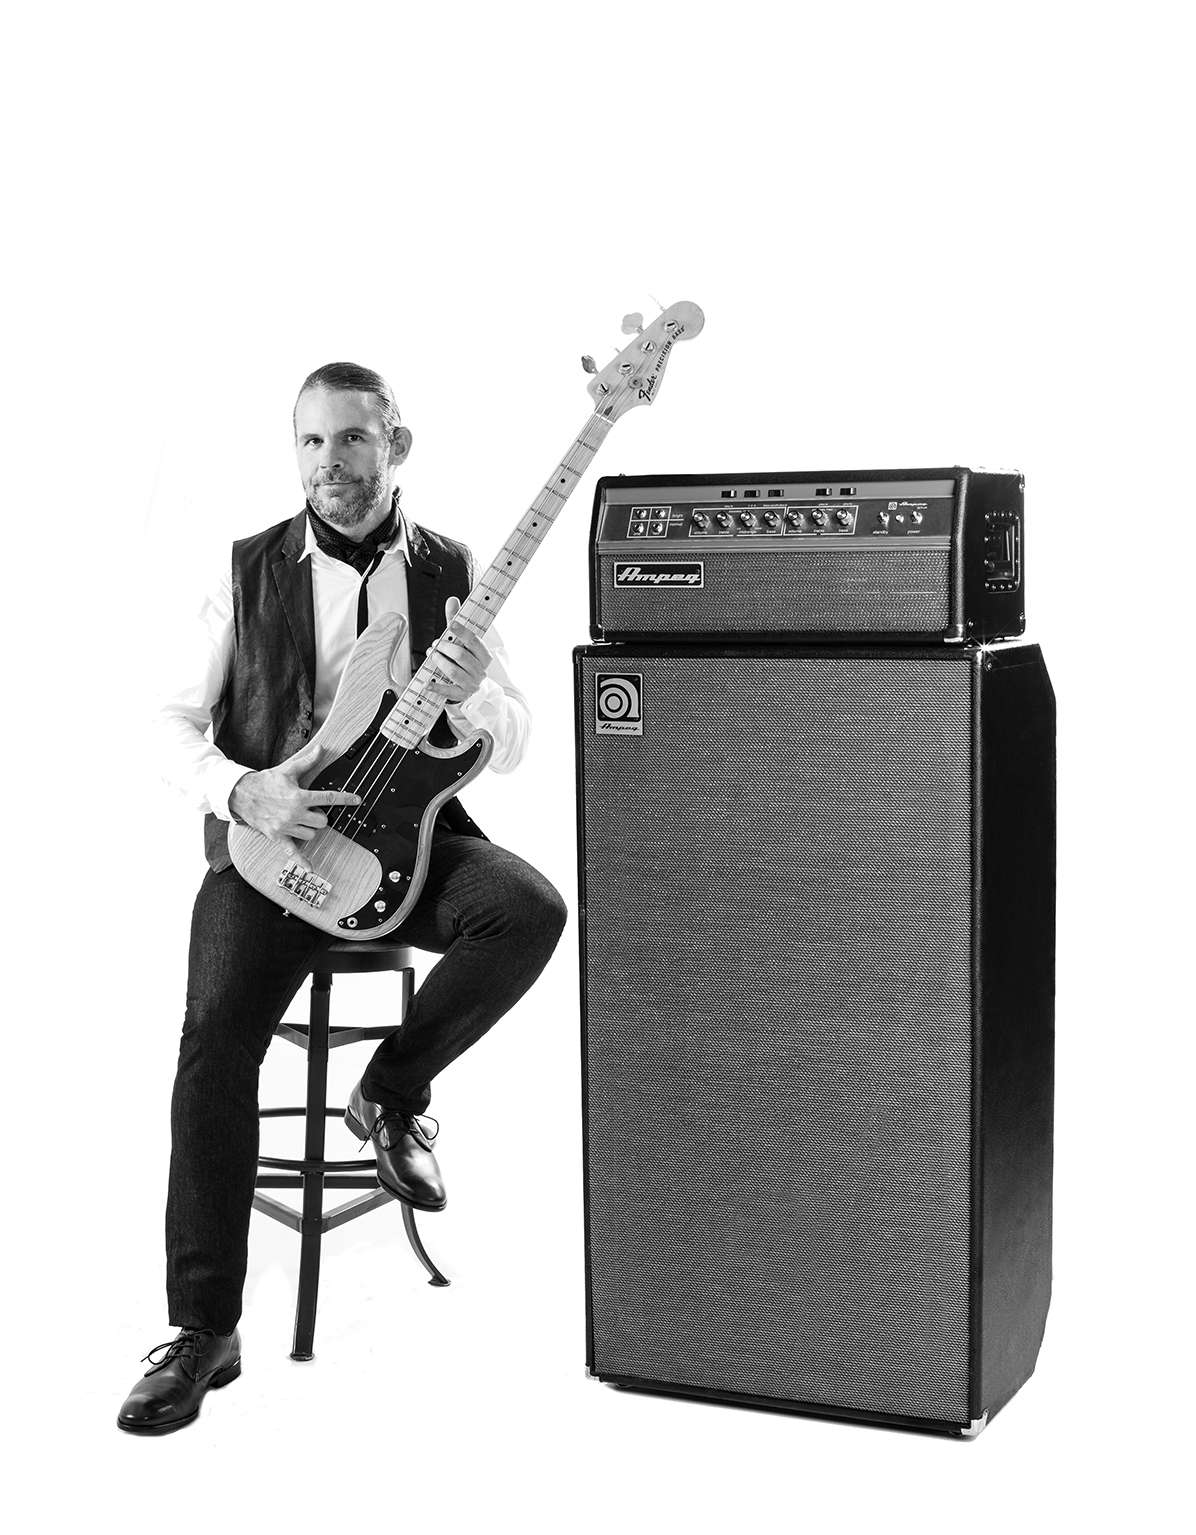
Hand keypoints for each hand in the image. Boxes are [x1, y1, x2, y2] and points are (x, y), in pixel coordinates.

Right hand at [229, 749, 360, 873]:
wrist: (241, 793)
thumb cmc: (265, 782)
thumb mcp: (288, 770)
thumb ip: (307, 761)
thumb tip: (321, 749)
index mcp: (299, 797)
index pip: (328, 798)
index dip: (345, 799)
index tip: (357, 800)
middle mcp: (294, 813)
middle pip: (322, 821)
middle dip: (320, 816)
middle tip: (311, 810)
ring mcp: (286, 827)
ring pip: (312, 835)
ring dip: (311, 829)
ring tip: (301, 820)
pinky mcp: (277, 836)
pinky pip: (292, 852)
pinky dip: (302, 861)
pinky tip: (311, 868)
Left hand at [424, 596, 490, 704]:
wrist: (469, 686)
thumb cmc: (464, 660)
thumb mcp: (461, 641)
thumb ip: (456, 622)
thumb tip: (452, 600)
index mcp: (484, 656)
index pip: (474, 642)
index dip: (462, 632)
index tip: (451, 624)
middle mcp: (480, 671)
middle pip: (461, 656)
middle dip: (445, 648)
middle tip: (435, 644)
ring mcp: (471, 684)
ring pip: (453, 671)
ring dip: (439, 661)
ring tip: (431, 655)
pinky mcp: (461, 695)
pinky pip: (447, 691)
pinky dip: (435, 687)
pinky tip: (426, 683)